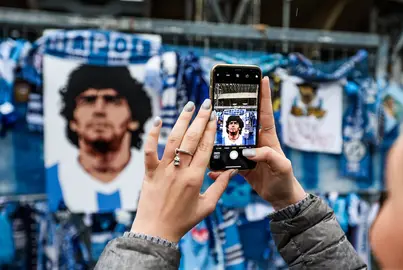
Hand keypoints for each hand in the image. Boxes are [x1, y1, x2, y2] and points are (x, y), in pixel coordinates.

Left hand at [131, 99, 236, 241]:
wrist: (156, 232)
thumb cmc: (182, 221)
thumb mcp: (207, 206)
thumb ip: (220, 186)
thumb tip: (231, 171)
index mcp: (195, 178)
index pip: (206, 148)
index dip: (211, 131)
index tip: (215, 118)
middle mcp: (179, 170)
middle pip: (192, 139)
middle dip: (200, 119)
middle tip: (206, 105)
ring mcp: (163, 170)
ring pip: (173, 139)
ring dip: (182, 120)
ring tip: (189, 106)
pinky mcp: (149, 172)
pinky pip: (149, 150)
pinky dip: (152, 135)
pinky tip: (158, 120)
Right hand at [209, 78, 305, 209]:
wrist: (280, 197)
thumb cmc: (285, 180)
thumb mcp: (281, 166)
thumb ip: (268, 156)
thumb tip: (248, 151)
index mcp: (268, 137)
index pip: (266, 113)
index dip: (264, 96)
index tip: (263, 78)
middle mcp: (256, 141)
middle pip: (243, 122)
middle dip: (234, 108)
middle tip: (223, 96)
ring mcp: (248, 152)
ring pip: (231, 140)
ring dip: (221, 136)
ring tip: (209, 127)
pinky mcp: (241, 165)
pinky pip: (227, 161)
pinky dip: (219, 166)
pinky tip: (212, 169)